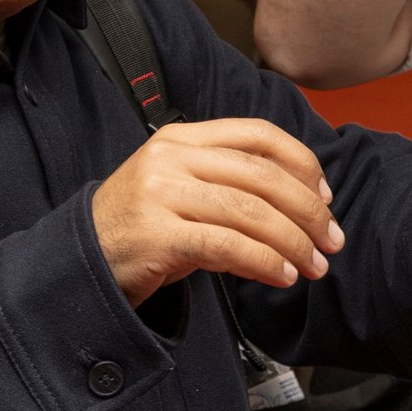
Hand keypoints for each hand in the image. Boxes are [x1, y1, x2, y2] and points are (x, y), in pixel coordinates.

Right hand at [92, 119, 343, 307]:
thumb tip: (307, 205)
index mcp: (182, 138)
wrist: (79, 265)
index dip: (301, 163)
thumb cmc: (142, 231)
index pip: (257, 134)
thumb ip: (233, 187)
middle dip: (308, 210)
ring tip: (313, 266)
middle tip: (332, 240)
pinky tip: (281, 276)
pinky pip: (226, 245)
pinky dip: (264, 261)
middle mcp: (171, 158)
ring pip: (249, 211)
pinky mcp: (155, 234)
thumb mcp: (184, 193)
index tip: (327, 195)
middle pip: (261, 175)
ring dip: (293, 242)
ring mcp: (160, 193)